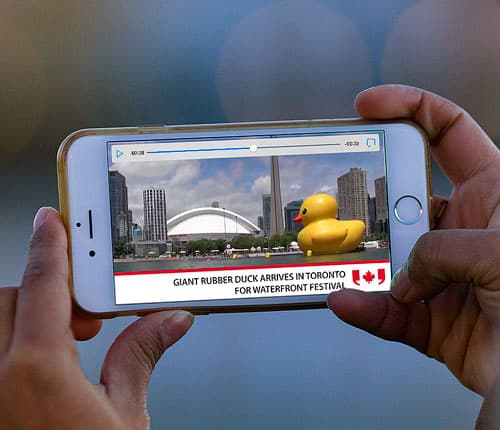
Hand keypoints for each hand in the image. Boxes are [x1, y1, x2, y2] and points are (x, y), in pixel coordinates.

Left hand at [0, 207, 193, 428]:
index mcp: (33, 373)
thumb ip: (141, 357)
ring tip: (67, 343)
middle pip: (9, 300)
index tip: (53, 221)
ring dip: (26, 320)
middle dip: (46, 294)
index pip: (42, 284)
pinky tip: (44, 368)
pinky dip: (12, 345)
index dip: (51, 245)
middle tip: (83, 314)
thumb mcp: (124, 420)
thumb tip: (169, 321)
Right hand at [328, 85, 499, 395]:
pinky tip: (348, 302)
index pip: (448, 133)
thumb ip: (441, 249)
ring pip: (390, 258)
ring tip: (342, 261)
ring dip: (365, 263)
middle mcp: (467, 230)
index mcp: (495, 193)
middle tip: (347, 201)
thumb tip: (403, 273)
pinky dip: (366, 308)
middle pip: (404, 199)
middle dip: (373, 199)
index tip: (368, 105)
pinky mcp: (433, 317)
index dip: (409, 109)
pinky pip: (389, 311)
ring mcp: (447, 273)